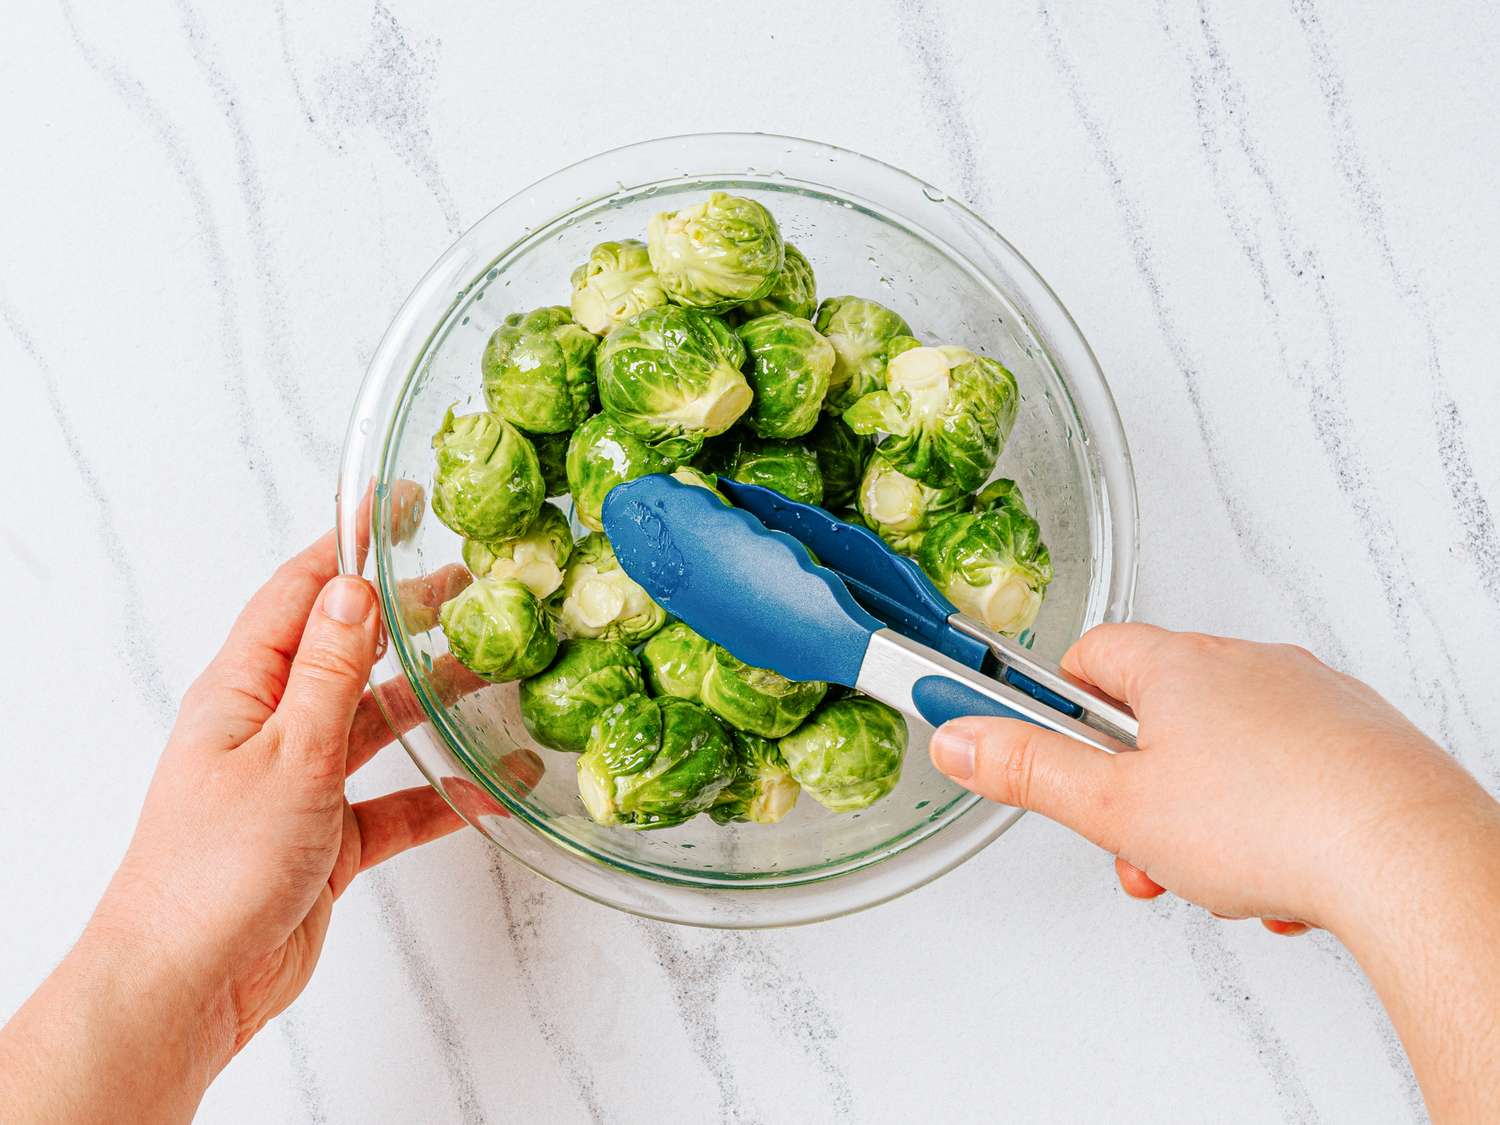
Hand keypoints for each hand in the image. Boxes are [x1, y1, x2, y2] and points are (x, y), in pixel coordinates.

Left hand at [0, 519, 536, 1122]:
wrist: (189, 983)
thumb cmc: (213, 868)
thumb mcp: (286, 754)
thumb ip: (328, 673)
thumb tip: (356, 589)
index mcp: (243, 690)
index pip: (302, 595)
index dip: (349, 545)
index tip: (395, 504)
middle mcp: (271, 726)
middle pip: (349, 652)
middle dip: (408, 616)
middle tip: (472, 586)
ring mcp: (300, 783)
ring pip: (378, 724)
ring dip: (433, 701)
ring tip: (495, 671)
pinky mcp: (328, 839)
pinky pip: (396, 802)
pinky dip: (442, 793)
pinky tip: (492, 786)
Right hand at [929, 624, 1493, 930]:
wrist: (1408, 858)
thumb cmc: (1275, 822)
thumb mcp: (1116, 808)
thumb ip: (1029, 770)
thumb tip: (962, 738)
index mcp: (1179, 666)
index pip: (1089, 656)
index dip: (1057, 707)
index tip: (1037, 739)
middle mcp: (1247, 666)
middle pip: (1155, 715)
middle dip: (1134, 789)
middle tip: (1133, 839)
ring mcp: (1309, 700)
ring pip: (1223, 753)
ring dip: (1200, 815)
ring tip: (1210, 871)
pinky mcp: (1357, 742)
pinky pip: (1286, 776)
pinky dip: (1268, 824)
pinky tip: (1272, 874)